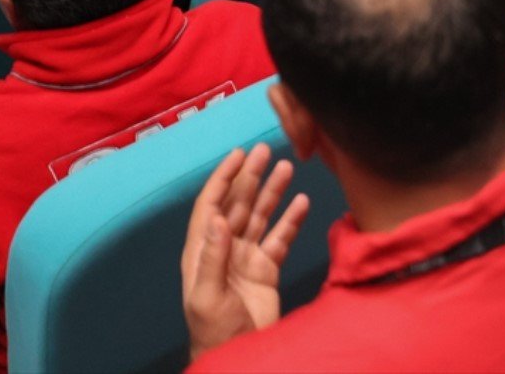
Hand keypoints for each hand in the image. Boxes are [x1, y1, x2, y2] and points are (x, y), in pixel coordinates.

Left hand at [181, 144, 309, 359]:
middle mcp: (224, 248)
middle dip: (250, 177)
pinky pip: (281, 238)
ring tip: (287, 168)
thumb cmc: (214, 330)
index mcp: (202, 251)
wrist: (239, 354)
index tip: (237, 155)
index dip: (223, 179)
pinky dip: (291, 219)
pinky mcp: (268, 269)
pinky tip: (302, 202)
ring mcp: (247, 258)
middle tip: (265, 151)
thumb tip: (218, 217)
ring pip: (261, 216)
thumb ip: (213, 257)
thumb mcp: (207, 296)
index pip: (212, 206)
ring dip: (272, 192)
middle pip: (238, 204)